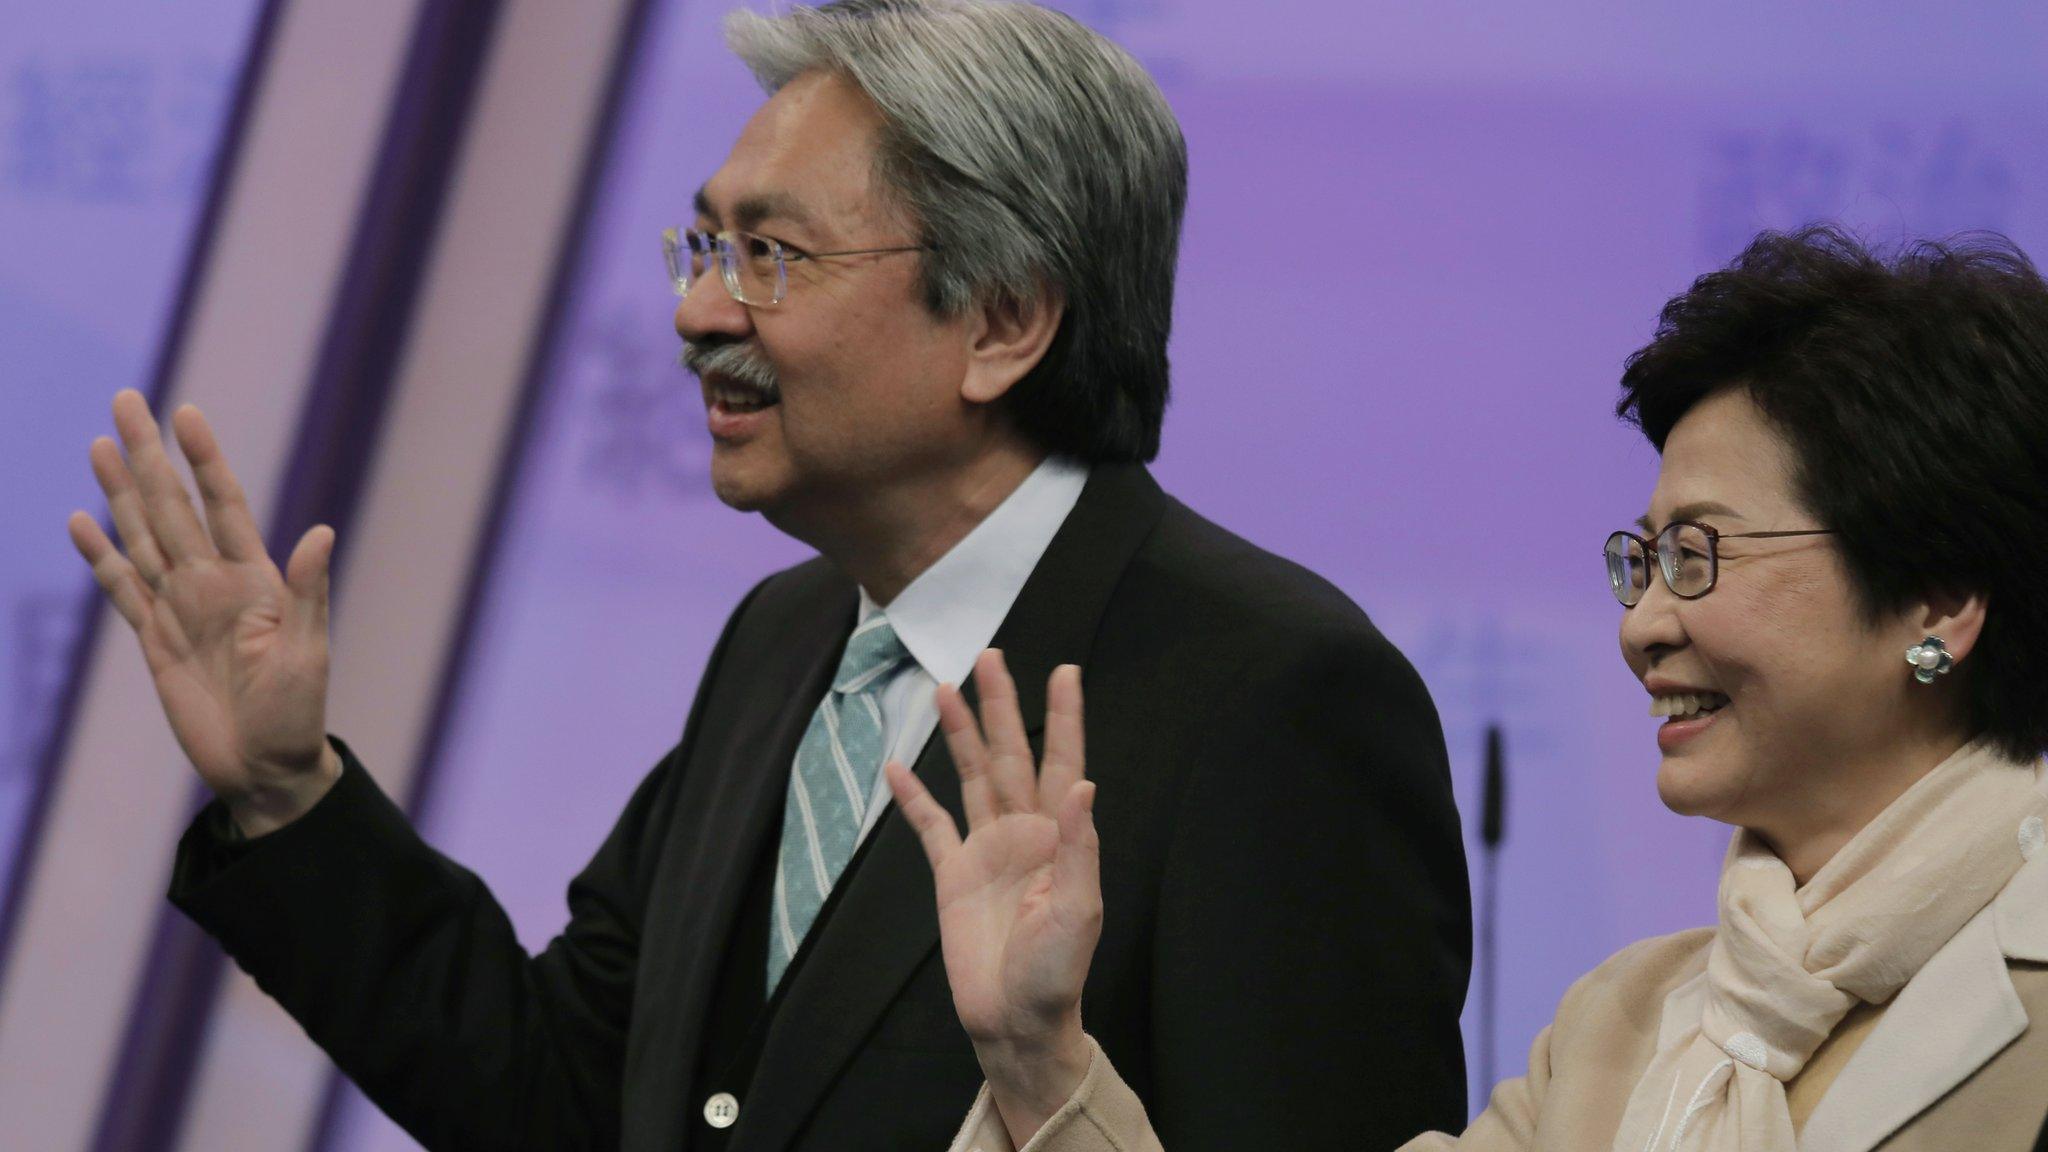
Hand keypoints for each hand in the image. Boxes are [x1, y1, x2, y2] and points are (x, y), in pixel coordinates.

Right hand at [68, 390, 339, 835]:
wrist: (265, 770)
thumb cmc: (297, 713)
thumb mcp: (308, 652)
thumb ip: (308, 592)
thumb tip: (321, 532)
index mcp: (252, 580)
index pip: (222, 504)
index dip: (203, 459)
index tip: (186, 412)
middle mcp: (212, 583)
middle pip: (171, 506)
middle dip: (148, 455)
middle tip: (125, 399)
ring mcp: (180, 609)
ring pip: (142, 536)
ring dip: (121, 492)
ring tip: (101, 443)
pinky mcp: (154, 641)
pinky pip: (121, 588)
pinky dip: (101, 556)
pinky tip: (83, 521)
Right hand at [885, 649, 1100, 1144]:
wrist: (1016, 1020)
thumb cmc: (1057, 971)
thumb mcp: (1078, 910)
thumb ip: (1080, 847)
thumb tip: (1083, 784)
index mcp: (1060, 836)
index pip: (1063, 762)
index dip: (1064, 718)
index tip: (1066, 672)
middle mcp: (1024, 832)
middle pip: (1011, 755)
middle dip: (1001, 706)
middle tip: (991, 656)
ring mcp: (987, 850)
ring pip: (972, 777)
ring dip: (960, 735)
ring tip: (945, 690)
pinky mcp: (953, 875)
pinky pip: (931, 826)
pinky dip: (914, 797)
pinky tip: (897, 767)